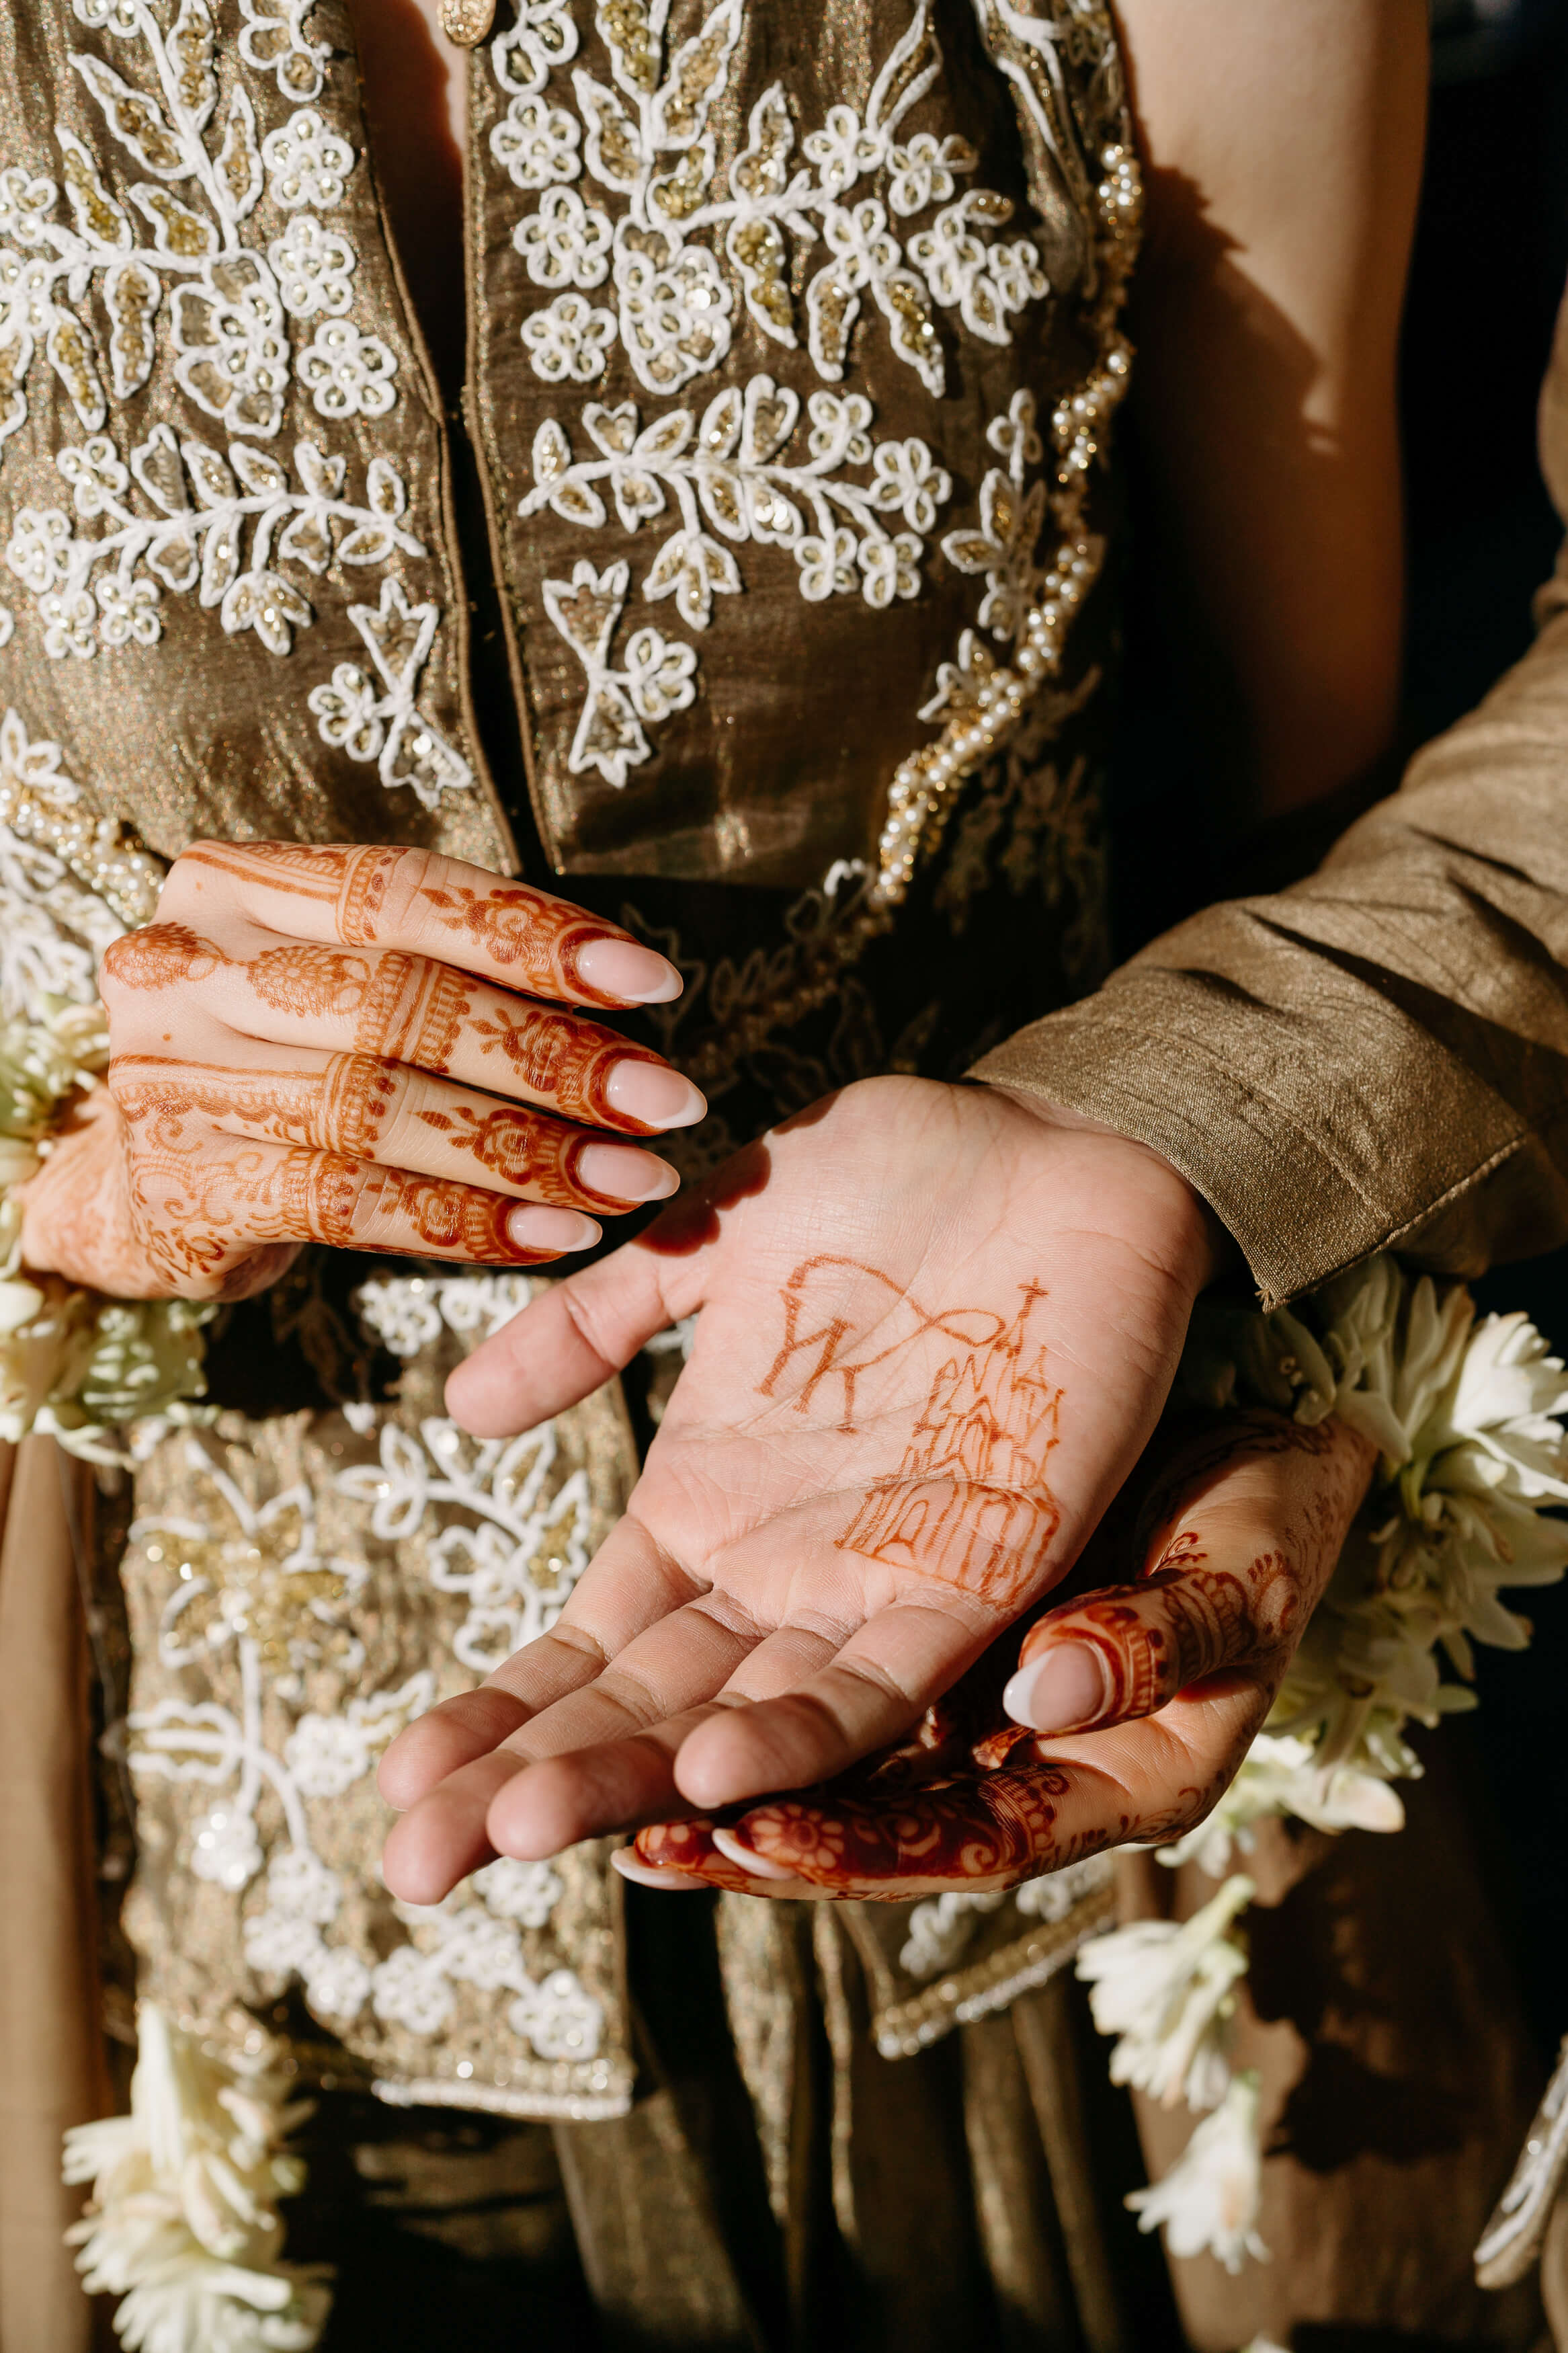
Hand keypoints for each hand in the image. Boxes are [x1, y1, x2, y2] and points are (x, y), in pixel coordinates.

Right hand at [20, 842, 702, 1300]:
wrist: (135, 1183)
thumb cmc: (276, 1063)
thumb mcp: (331, 981)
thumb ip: (436, 964)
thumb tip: (623, 986)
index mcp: (231, 886)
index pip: (401, 890)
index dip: (533, 932)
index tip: (654, 981)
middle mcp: (186, 970)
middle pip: (400, 1004)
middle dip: (553, 1057)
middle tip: (668, 1100)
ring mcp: (174, 1082)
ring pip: (382, 1110)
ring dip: (531, 1153)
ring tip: (635, 1180)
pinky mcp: (188, 1191)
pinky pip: (354, 1204)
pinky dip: (469, 1222)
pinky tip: (558, 1234)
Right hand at [379, 1076, 1227, 1902]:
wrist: (1062, 1143)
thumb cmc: (896, 1181)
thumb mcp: (708, 1242)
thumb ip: (593, 1323)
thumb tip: (462, 1411)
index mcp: (708, 1499)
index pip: (585, 1642)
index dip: (494, 1713)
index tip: (393, 1782)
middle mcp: (777, 1565)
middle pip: (639, 1707)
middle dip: (528, 1784)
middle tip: (413, 1863)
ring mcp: (872, 1580)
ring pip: (740, 1721)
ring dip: (636, 1780)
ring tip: (520, 1830)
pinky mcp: (979, 1574)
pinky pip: (881, 1684)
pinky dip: (797, 1737)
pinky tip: (708, 1776)